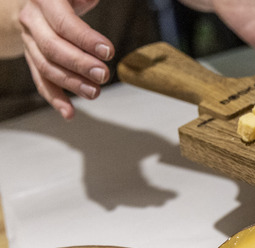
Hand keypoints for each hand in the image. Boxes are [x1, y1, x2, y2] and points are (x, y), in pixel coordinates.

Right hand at [18, 0, 113, 118]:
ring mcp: (30, 42)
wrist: (41, 1)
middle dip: (80, 65)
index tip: (108, 52)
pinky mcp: (33, 58)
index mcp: (45, 1)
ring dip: (71, 84)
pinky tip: (69, 113)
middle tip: (104, 75)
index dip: (86, 39)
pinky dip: (55, 99)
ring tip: (95, 92)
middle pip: (52, 48)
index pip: (64, 23)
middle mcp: (32, 21)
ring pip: (46, 67)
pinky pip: (41, 81)